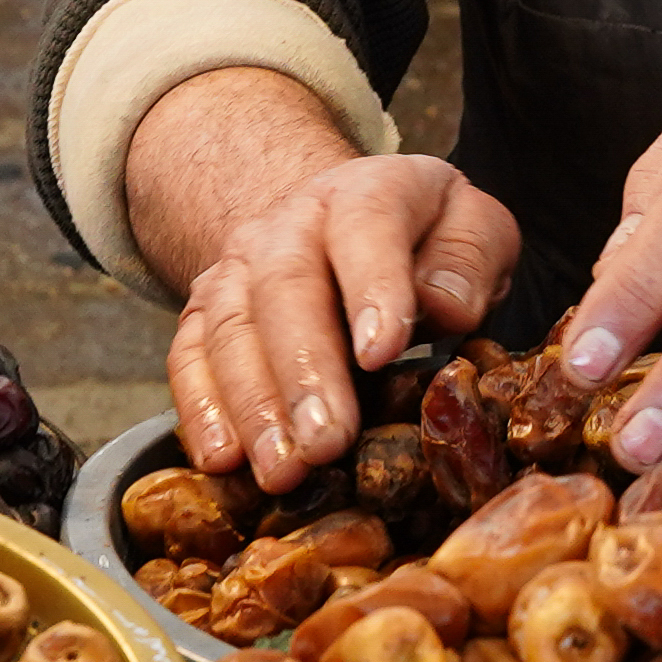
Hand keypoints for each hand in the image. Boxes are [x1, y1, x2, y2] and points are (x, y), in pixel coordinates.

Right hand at [132, 68, 519, 479]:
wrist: (337, 219)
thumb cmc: (422, 237)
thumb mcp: (472, 228)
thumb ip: (469, 259)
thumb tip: (445, 307)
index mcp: (367, 192)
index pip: (366, 226)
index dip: (372, 287)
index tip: (381, 354)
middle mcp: (290, 222)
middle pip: (285, 287)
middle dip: (303, 372)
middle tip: (326, 444)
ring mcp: (238, 266)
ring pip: (229, 326)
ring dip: (252, 404)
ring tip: (281, 470)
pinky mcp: (204, 310)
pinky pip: (188, 355)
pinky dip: (200, 409)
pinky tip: (221, 459)